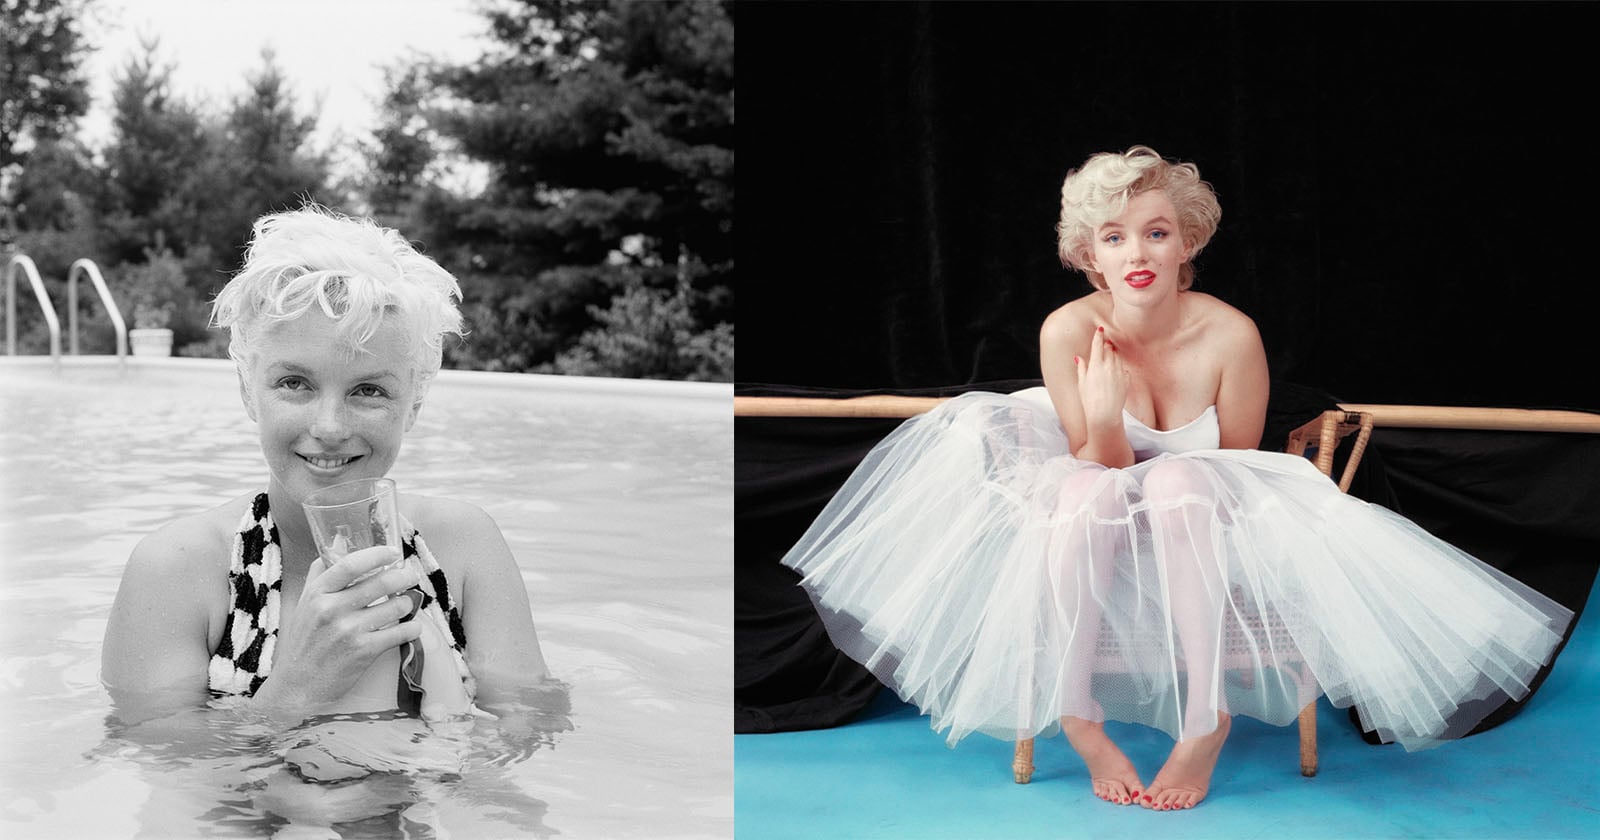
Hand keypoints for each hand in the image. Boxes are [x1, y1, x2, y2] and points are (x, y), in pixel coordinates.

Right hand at [252, 545, 423, 714]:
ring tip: (409, 603)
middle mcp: (332, 610)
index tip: (393, 552)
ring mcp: (349, 631)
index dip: (377, 554)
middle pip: (381, 582)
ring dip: (410, 603)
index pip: (350, 564)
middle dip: (404, 577)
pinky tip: (412, 627)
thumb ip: (322, 571)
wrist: (297, 686)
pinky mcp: (364, 652)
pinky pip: (401, 632)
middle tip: (411, 577)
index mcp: (317, 594)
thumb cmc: (304, 642)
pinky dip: (412, 628)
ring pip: (396, 606)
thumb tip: (340, 540)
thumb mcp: (305, 603)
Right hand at [1075, 325, 1126, 428]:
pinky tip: (1114, 376)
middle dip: (1106, 345)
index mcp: (1095, 365)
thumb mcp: (1082, 383)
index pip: (1098, 345)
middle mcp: (1108, 366)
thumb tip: (1079, 358)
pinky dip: (1119, 369)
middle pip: (1109, 349)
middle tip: (1105, 344)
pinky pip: (1123, 369)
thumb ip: (1082, 368)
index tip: (1100, 329)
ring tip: (1108, 363)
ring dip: (1112, 356)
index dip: (1099, 335)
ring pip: (1117, 357)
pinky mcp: (1126, 379)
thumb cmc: (1089, 401)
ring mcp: (1119, 372)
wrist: (1105, 415)